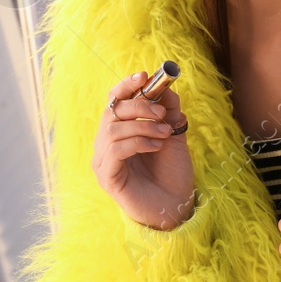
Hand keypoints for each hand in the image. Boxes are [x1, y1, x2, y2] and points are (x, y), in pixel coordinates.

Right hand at [92, 70, 194, 229]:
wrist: (176, 205)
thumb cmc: (171, 172)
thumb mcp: (173, 134)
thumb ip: (168, 110)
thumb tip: (165, 86)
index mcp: (119, 130)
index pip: (114, 100)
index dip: (126, 85)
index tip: (144, 76)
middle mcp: (106, 143)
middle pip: (112, 111)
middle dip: (140, 107)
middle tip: (162, 114)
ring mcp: (103, 160)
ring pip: (114, 129)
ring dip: (143, 126)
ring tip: (164, 134)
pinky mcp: (107, 176)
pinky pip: (117, 149)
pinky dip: (139, 142)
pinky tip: (156, 147)